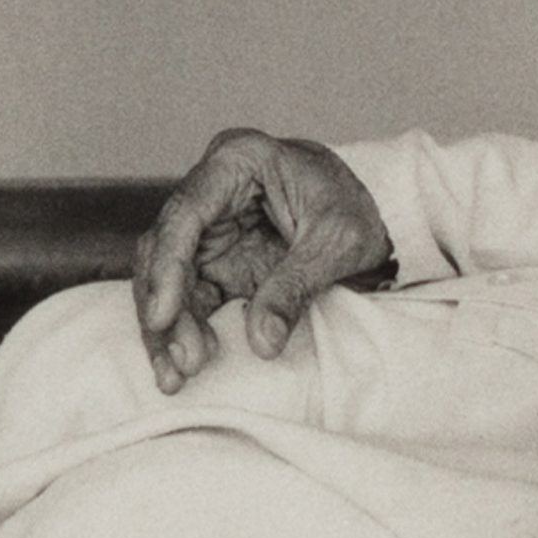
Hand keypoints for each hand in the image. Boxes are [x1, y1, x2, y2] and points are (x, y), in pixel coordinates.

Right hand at [132, 128, 392, 394]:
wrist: (376, 210)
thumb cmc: (356, 208)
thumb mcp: (336, 242)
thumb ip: (295, 286)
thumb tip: (262, 343)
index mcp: (237, 161)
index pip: (186, 213)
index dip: (167, 266)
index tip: (162, 316)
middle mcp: (212, 190)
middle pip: (165, 247)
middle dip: (165, 308)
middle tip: (180, 362)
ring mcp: (211, 226)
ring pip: (167, 276)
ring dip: (167, 326)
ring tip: (176, 376)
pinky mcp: (217, 260)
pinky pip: (189, 296)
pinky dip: (184, 329)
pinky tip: (188, 364)